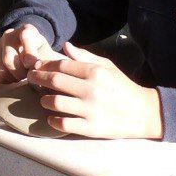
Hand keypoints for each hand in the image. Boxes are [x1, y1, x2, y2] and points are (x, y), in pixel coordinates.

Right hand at [0, 24, 59, 83]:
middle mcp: (9, 34)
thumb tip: (36, 65)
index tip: (34, 65)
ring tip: (22, 76)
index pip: (24, 36)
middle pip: (9, 59)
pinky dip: (7, 80)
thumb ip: (46, 59)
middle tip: (29, 75)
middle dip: (21, 73)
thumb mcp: (48, 54)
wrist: (30, 52)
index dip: (29, 53)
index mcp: (26, 30)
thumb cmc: (41, 54)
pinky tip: (14, 76)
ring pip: (2, 69)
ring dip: (14, 78)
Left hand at [26, 42, 164, 139]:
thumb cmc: (122, 87)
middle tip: (31, 78)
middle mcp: (92, 90)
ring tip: (44, 99)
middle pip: (55, 81)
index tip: (37, 66)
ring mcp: (91, 110)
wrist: (144, 113)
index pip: (62, 65)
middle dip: (37, 78)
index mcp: (96, 72)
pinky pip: (63, 123)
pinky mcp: (91, 128)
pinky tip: (52, 117)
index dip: (45, 65)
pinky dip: (53, 120)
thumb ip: (85, 57)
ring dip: (44, 100)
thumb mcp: (108, 67)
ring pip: (55, 102)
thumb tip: (65, 47)